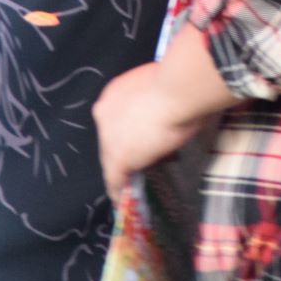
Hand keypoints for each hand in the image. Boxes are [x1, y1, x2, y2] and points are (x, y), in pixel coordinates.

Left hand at [93, 62, 210, 199]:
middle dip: (124, 147)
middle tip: (142, 157)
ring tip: (131, 182)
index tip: (139, 135)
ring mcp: (108, 138)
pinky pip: (114, 179)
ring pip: (110, 158)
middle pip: (109, 138)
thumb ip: (153, 97)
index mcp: (113, 92)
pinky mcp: (118, 159)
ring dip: (121, 169)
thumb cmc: (177, 81)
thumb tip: (167, 106)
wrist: (177, 90)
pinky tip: (122, 199)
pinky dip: (118, 190)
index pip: (115, 117)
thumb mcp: (159, 84)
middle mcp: (103, 113)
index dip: (126, 128)